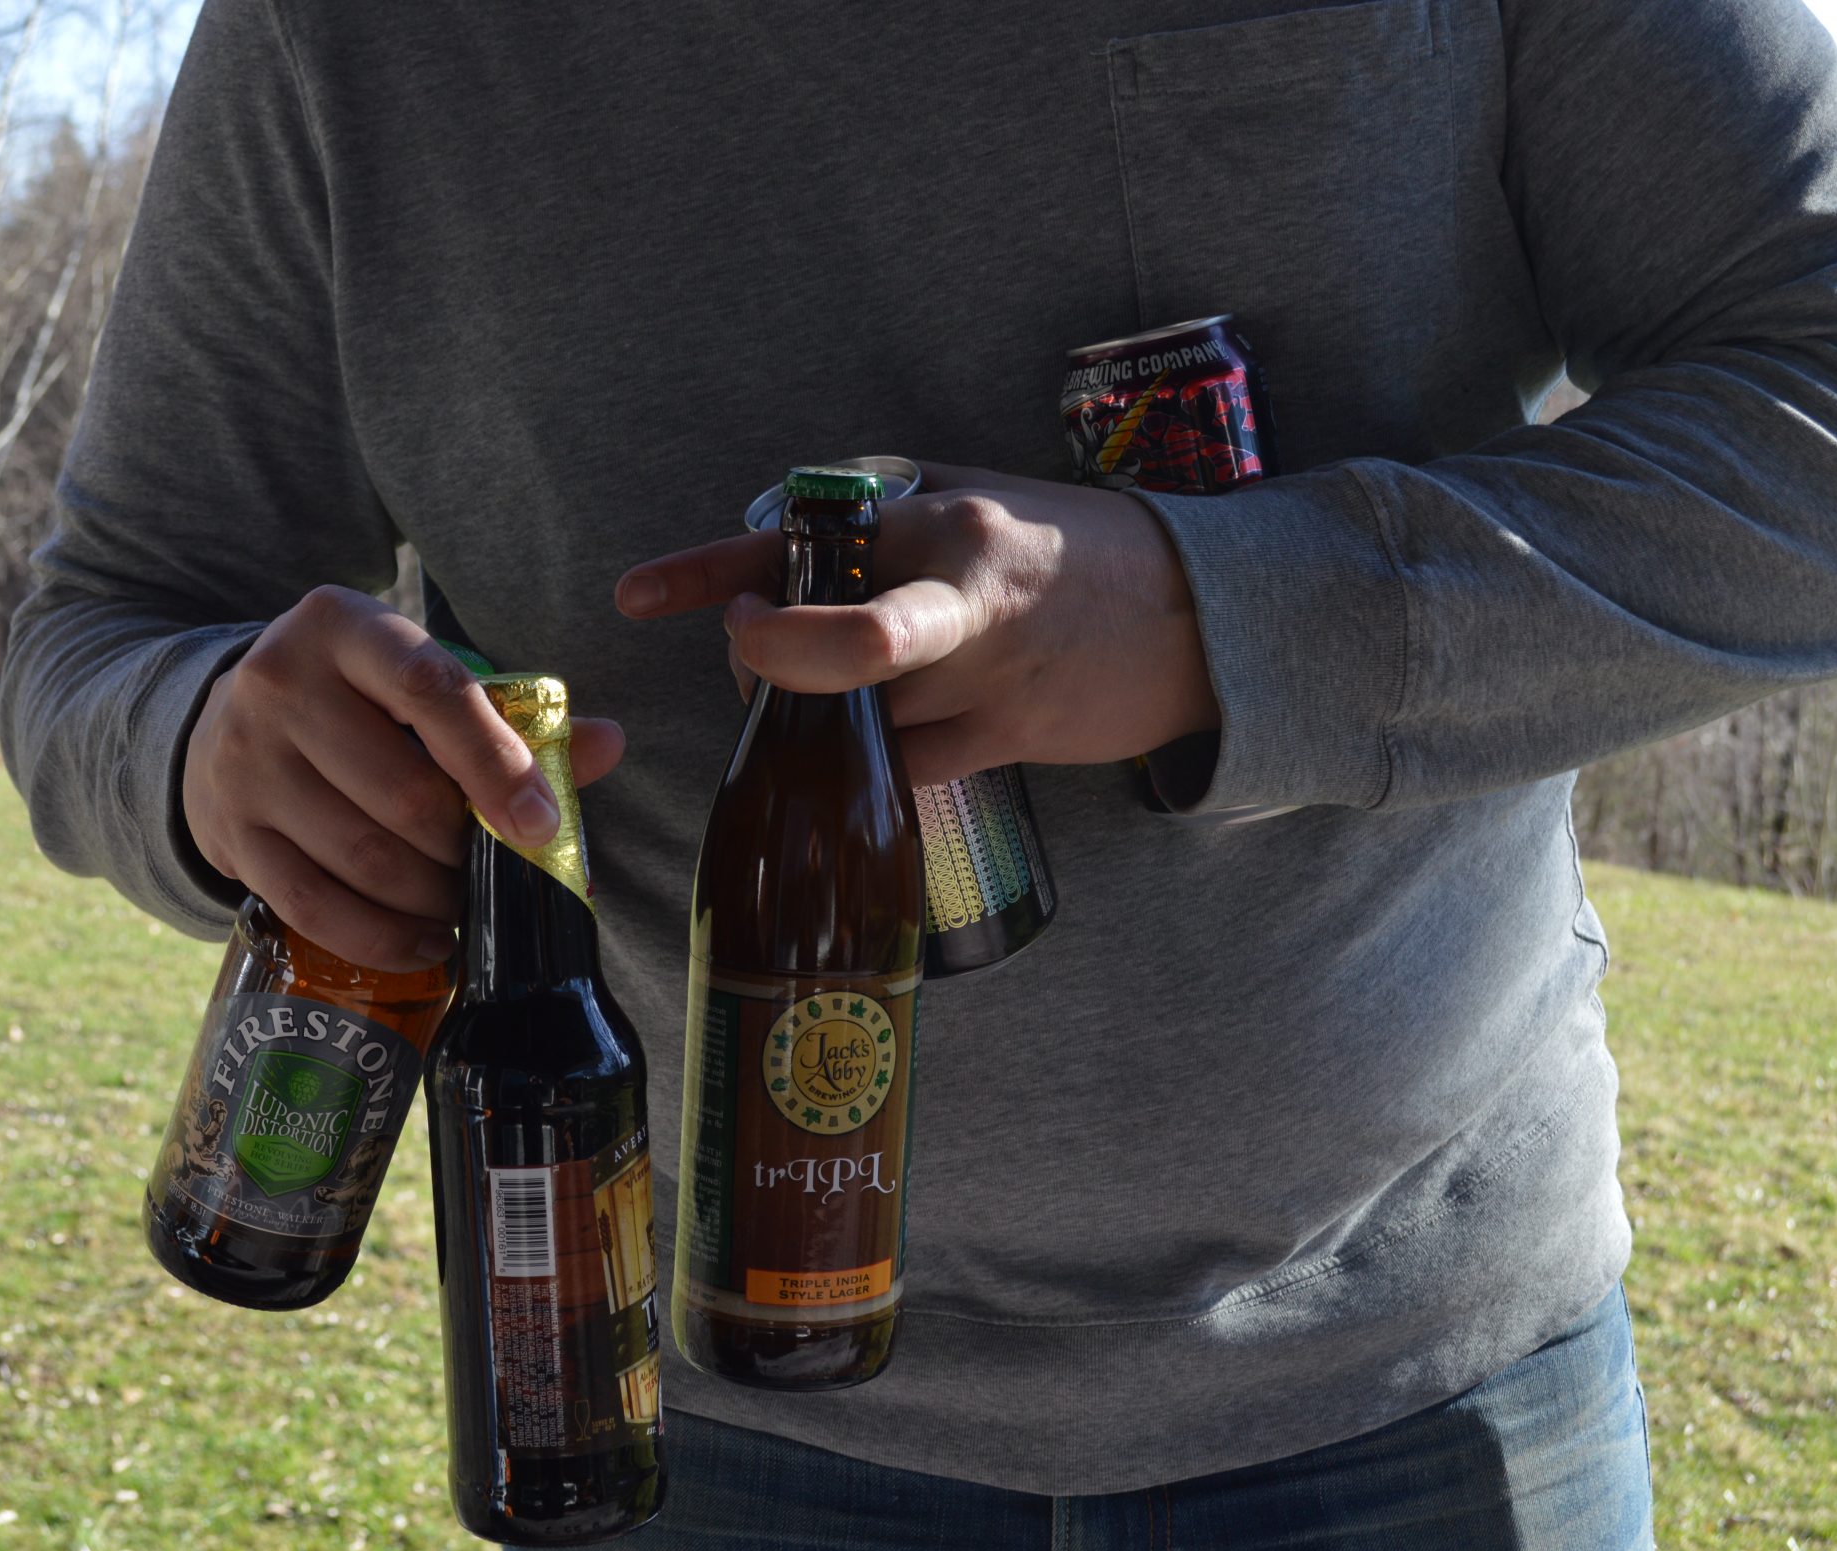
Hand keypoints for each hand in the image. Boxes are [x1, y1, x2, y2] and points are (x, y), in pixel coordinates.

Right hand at [184, 587, 624, 970]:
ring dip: (433, 898)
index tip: (541, 825)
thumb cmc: (355, 701)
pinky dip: (381, 937)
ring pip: (362, 856)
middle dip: (466, 848)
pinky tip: (426, 943)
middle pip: (401, 792)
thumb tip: (607, 744)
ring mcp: (243, 762)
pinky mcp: (228, 831)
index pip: (429, 690)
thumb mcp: (419, 681)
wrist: (225, 722)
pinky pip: (313, 905)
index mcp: (341, 625)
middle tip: (497, 869)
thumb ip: (514, 715)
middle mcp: (279, 683)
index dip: (494, 763)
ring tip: (465, 903)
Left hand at [613, 464, 1217, 787]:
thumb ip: (875, 525)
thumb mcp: (973, 500)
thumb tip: (771, 562)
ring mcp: (989, 674)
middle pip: (834, 653)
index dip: (707, 572)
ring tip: (847, 687)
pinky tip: (899, 728)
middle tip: (758, 654)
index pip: (802, 539)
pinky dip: (884, 757)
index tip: (636, 595)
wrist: (1200, 612)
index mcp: (940, 520)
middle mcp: (961, 592)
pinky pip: (910, 764)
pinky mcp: (1012, 737)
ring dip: (828, 717)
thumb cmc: (1070, 551)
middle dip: (770, 666)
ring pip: (862, 719)